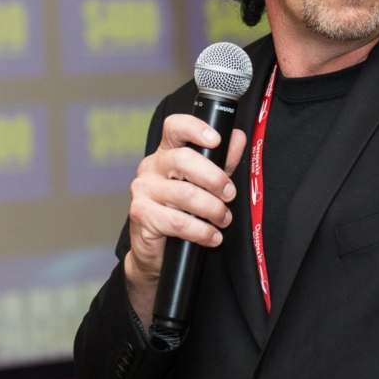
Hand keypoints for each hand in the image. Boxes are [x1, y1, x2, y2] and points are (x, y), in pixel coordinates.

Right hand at [125, 115, 247, 322]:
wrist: (157, 250)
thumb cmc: (182, 212)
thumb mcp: (206, 184)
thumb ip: (222, 162)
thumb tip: (238, 139)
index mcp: (167, 153)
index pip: (175, 127)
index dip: (195, 128)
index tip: (216, 140)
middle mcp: (151, 166)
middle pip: (184, 160)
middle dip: (215, 179)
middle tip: (230, 195)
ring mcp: (143, 189)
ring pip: (185, 194)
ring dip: (213, 209)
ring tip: (223, 220)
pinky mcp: (141, 214)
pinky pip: (178, 221)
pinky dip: (202, 231)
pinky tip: (212, 236)